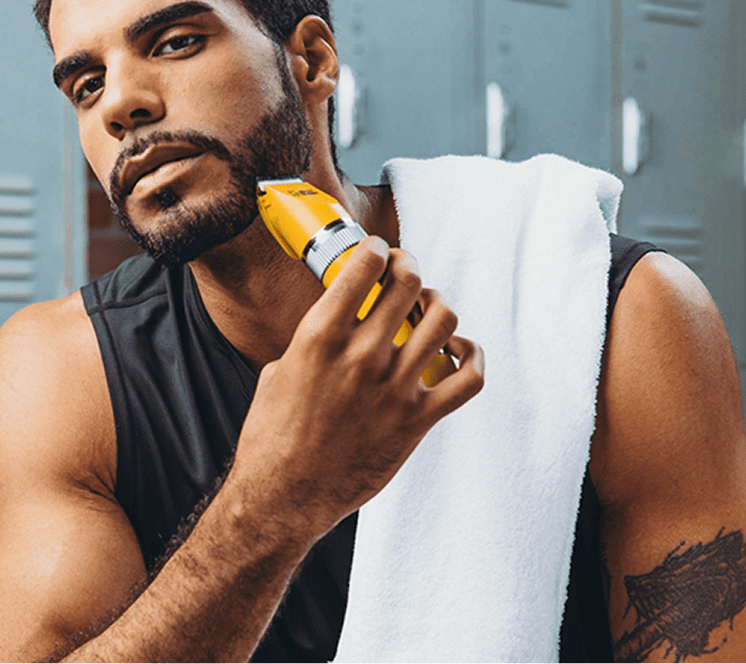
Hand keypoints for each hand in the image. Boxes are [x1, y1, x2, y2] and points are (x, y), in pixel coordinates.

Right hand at [227, 236, 483, 544]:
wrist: (284, 496)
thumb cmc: (273, 435)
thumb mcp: (279, 369)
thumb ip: (315, 339)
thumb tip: (338, 319)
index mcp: (320, 337)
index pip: (365, 266)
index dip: (378, 249)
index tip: (379, 250)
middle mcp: (362, 356)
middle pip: (409, 283)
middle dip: (408, 267)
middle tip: (403, 272)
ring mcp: (395, 389)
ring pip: (444, 318)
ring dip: (437, 303)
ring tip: (427, 307)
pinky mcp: (417, 421)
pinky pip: (469, 377)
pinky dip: (471, 355)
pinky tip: (458, 349)